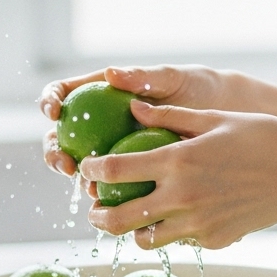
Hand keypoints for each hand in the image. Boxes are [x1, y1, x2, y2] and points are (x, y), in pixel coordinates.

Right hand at [37, 65, 242, 186]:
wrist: (225, 117)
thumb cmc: (198, 89)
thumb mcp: (173, 79)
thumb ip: (142, 77)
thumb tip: (110, 74)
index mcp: (104, 93)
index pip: (66, 94)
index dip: (51, 101)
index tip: (54, 111)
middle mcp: (102, 122)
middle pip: (63, 136)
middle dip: (54, 150)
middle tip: (63, 160)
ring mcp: (114, 149)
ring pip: (82, 164)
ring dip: (76, 176)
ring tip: (83, 182)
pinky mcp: (131, 173)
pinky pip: (110, 184)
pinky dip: (104, 193)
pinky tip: (107, 201)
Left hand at [78, 100, 276, 248]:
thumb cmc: (262, 135)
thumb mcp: (215, 118)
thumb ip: (169, 117)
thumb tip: (133, 108)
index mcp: (178, 160)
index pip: (116, 170)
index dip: (92, 169)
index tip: (87, 167)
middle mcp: (183, 197)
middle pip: (119, 218)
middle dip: (98, 213)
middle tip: (95, 205)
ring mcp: (198, 224)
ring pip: (145, 239)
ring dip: (131, 229)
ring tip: (131, 217)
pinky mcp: (214, 240)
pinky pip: (180, 240)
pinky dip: (171, 231)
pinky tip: (176, 216)